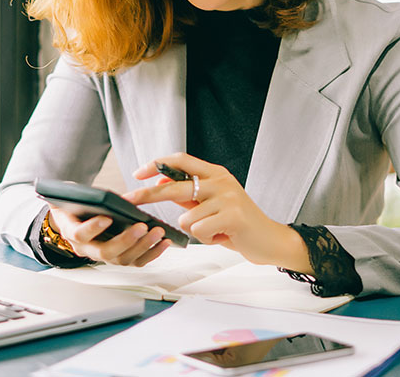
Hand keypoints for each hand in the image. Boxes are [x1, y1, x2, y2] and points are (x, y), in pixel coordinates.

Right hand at [45, 206, 171, 266]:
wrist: (76, 214)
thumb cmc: (78, 203)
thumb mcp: (77, 196)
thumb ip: (90, 198)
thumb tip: (112, 198)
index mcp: (71, 231)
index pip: (80, 235)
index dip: (93, 228)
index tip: (108, 218)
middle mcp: (87, 249)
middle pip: (105, 253)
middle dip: (126, 240)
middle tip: (142, 226)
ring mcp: (104, 256)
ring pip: (123, 259)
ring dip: (143, 246)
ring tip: (158, 232)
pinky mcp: (119, 258)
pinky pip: (136, 261)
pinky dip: (152, 253)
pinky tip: (164, 241)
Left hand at [123, 152, 310, 270]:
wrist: (270, 240)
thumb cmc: (238, 223)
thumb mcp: (211, 205)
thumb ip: (187, 193)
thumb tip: (161, 180)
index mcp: (216, 173)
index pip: (182, 160)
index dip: (157, 164)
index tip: (138, 174)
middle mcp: (221, 181)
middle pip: (175, 186)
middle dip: (148, 194)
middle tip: (129, 199)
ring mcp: (227, 197)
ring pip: (186, 217)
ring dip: (196, 231)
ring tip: (216, 230)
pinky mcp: (232, 215)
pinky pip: (198, 230)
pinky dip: (206, 238)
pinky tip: (223, 236)